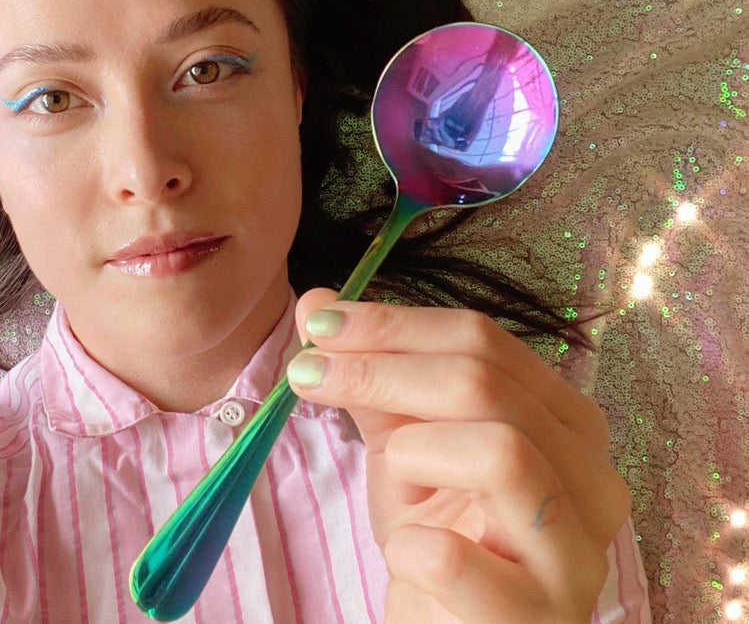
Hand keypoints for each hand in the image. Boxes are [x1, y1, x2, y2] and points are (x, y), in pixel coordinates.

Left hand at [288, 289, 631, 622]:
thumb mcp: (405, 448)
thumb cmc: (442, 539)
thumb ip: (371, 378)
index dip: (393, 325)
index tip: (318, 326)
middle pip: (488, 384)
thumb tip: (316, 304)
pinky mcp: (539, 616)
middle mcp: (590, 477)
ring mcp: (575, 552)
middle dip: (382, 369)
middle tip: (307, 373)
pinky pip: (462, 561)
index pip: (483, 339)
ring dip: (418, 449)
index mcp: (564, 419)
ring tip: (393, 470)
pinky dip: (414, 546)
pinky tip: (405, 550)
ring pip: (503, 451)